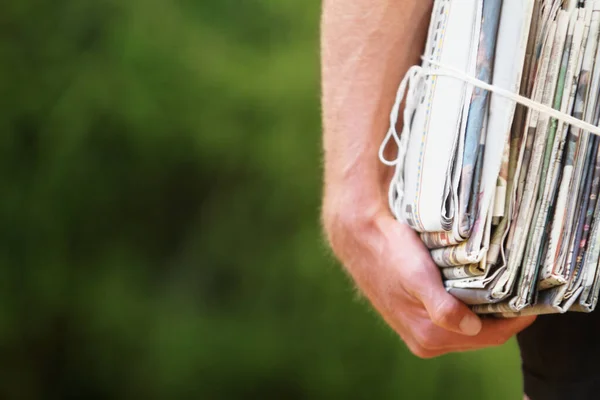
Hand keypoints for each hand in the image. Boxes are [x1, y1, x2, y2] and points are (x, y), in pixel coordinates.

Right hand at [323, 206, 535, 357]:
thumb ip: (443, 308)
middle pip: (481, 336)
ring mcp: (419, 331)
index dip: (515, 321)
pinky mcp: (415, 318)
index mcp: (428, 335)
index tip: (533, 302)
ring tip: (501, 289)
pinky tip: (474, 290)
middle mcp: (425, 340)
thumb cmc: (390, 253)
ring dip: (486, 312)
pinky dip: (470, 308)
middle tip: (521, 292)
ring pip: (469, 329)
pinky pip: (454, 320)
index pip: (489, 337)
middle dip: (502, 317)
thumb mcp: (418, 277)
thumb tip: (473, 329)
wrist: (361, 239)